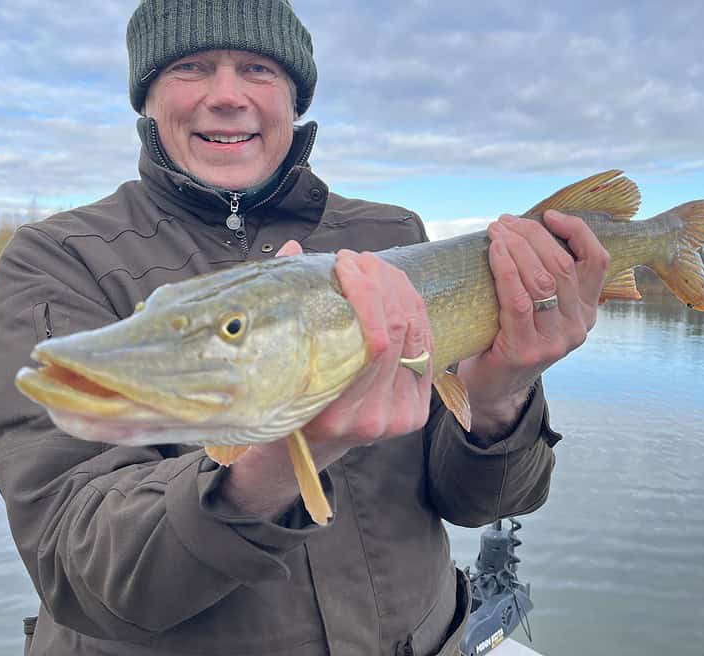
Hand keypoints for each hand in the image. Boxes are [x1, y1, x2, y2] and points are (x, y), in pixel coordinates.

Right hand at [217, 241, 433, 519]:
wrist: (306, 451)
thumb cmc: (282, 399)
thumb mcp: (276, 366)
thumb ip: (285, 308)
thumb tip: (291, 251)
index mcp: (335, 416)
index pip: (374, 340)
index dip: (365, 291)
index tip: (342, 261)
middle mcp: (375, 421)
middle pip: (401, 332)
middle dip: (382, 283)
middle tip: (359, 258)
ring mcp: (401, 418)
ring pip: (419, 336)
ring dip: (400, 291)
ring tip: (375, 267)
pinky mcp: (417, 410)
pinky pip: (427, 348)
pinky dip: (414, 312)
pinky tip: (394, 290)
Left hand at [457, 211, 609, 437]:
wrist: (491, 386)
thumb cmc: (509, 333)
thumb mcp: (539, 306)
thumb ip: (545, 275)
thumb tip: (523, 224)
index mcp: (587, 309)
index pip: (598, 261)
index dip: (577, 231)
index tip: (548, 215)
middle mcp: (578, 325)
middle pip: (563, 265)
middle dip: (533, 235)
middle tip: (505, 222)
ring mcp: (555, 341)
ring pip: (543, 280)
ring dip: (516, 248)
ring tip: (495, 232)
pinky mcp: (526, 351)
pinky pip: (519, 301)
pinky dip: (506, 270)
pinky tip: (494, 252)